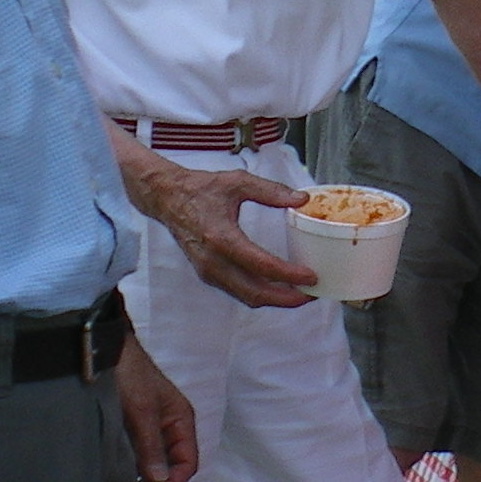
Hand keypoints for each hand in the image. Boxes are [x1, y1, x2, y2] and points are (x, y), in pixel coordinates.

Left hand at [112, 337, 199, 481]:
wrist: (105, 349)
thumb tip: (159, 481)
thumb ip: (151, 446)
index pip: (186, 464)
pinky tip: (119, 481)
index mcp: (181, 421)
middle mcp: (170, 427)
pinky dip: (132, 471)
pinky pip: (138, 455)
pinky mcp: (132, 426)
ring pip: (155, 463)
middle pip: (172, 468)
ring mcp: (151, 427)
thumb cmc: (130, 375)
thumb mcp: (141, 411)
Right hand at [131, 160, 315, 307]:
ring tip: (302, 293)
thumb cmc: (202, 189)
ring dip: (275, 300)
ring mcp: (208, 271)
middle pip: (254, 292)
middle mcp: (213, 261)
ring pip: (246, 296)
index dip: (288, 275)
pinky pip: (237, 291)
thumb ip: (271, 190)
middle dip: (287, 298)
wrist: (167, 198)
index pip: (261, 265)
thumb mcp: (238, 182)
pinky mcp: (207, 274)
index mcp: (221, 238)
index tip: (311, 276)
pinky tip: (279, 287)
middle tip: (313, 293)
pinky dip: (260, 294)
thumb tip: (302, 198)